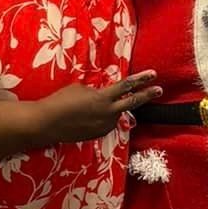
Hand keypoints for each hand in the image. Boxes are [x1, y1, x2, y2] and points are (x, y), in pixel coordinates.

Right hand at [37, 71, 161, 144]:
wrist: (48, 123)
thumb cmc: (61, 101)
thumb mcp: (80, 88)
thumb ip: (96, 91)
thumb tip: (103, 95)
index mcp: (103, 98)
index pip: (126, 86)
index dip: (141, 79)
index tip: (153, 74)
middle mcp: (107, 113)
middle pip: (132, 102)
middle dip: (147, 95)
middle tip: (159, 89)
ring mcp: (104, 126)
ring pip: (115, 113)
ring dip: (111, 108)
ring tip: (90, 106)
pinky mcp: (98, 134)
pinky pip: (106, 122)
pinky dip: (102, 117)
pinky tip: (86, 116)